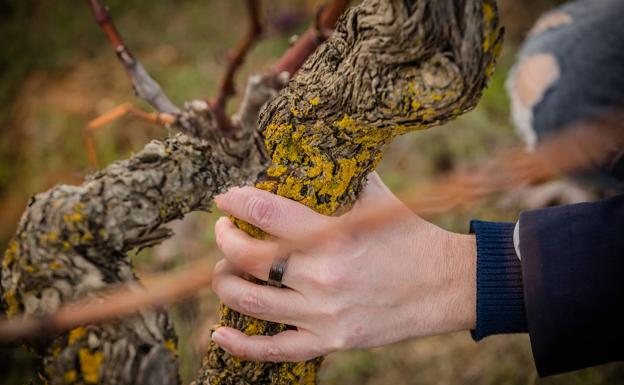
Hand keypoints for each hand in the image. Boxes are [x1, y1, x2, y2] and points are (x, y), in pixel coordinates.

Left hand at [211, 172, 476, 361]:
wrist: (446, 285)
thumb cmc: (410, 236)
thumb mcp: (378, 198)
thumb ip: (343, 177)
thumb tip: (311, 154)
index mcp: (334, 234)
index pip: (266, 213)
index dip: (236, 202)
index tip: (225, 198)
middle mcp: (323, 275)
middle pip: (248, 258)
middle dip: (225, 240)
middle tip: (224, 230)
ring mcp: (324, 312)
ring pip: (250, 301)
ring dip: (226, 282)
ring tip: (225, 270)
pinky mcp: (330, 340)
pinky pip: (274, 349)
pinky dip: (240, 344)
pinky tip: (218, 332)